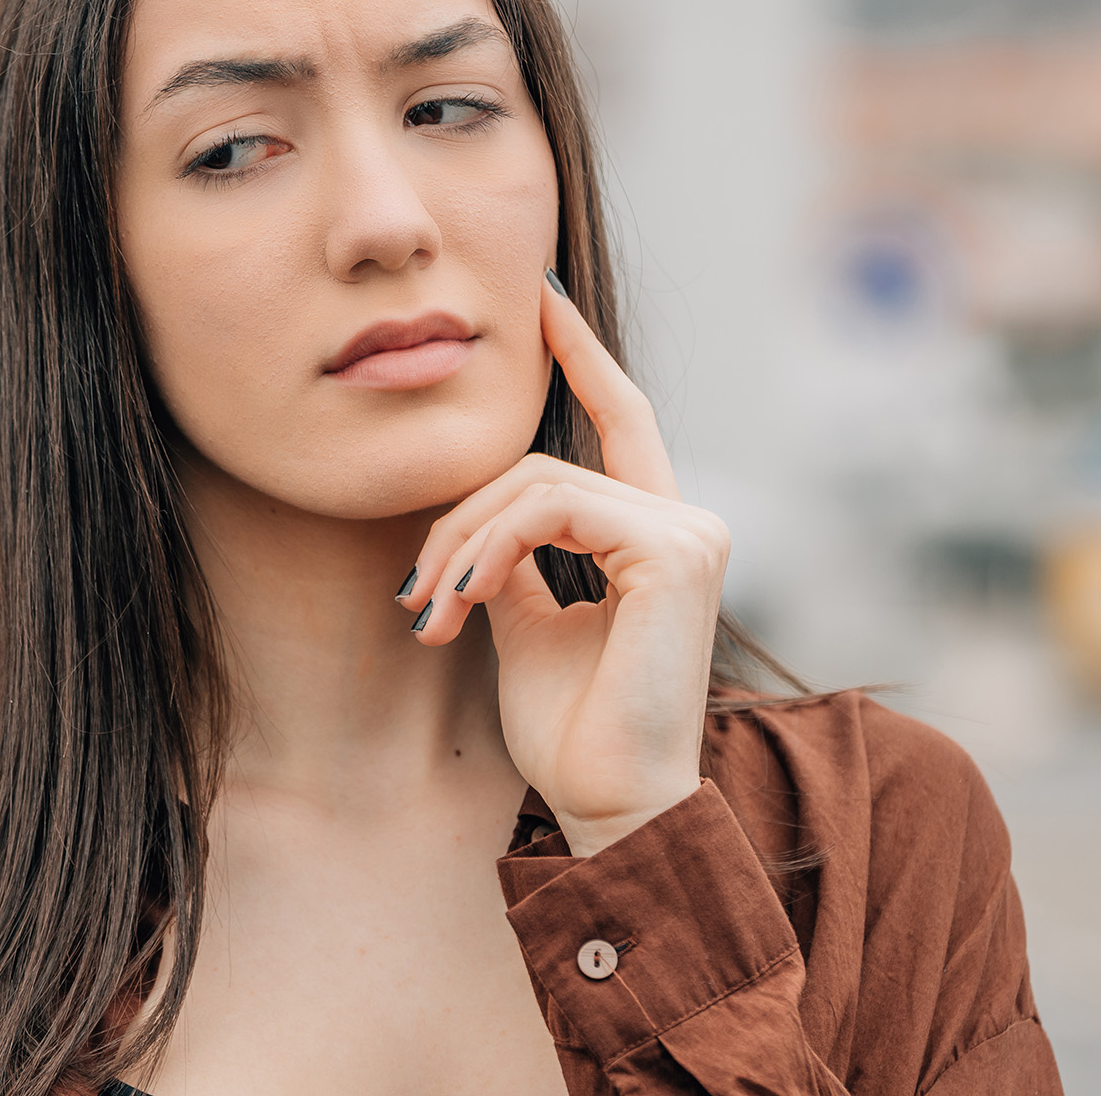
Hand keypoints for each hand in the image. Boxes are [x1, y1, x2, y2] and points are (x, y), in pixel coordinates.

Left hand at [398, 273, 727, 856]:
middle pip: (540, 464)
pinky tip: (465, 603)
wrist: (608, 804)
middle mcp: (687, 524)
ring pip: (536, 482)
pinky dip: (492, 549)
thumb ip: (516, 559)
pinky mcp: (675, 552)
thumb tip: (479, 521)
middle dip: (457, 517)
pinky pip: (553, 507)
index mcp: (655, 535)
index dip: (579, 354)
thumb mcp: (527, 625)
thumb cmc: (573, 730)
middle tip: (410, 592)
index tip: (539, 297)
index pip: (621, 419)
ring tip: (430, 611)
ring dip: (461, 544)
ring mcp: (689, 534)